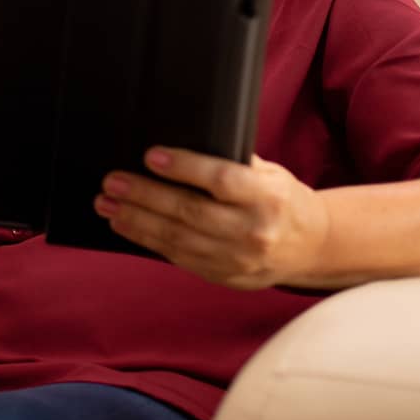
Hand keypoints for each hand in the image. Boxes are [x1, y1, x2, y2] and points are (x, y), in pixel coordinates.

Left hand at [94, 148, 329, 289]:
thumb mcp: (269, 173)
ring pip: (178, 239)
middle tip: (113, 182)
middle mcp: (253, 230)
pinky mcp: (224, 276)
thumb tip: (181, 143)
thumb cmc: (282, 199)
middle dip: (145, 196)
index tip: (151, 156)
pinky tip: (126, 225)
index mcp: (267, 196)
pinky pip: (179, 258)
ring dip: (136, 221)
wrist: (311, 247)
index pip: (221, 180)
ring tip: (107, 204)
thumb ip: (233, 162)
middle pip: (190, 212)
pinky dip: (149, 241)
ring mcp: (238, 258)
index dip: (184, 168)